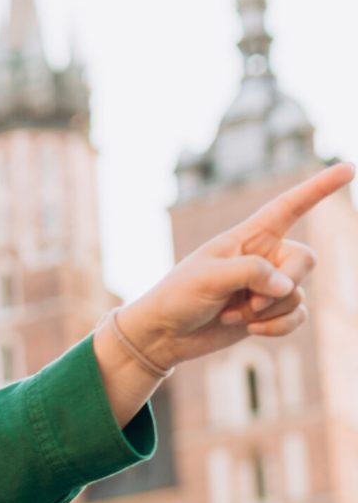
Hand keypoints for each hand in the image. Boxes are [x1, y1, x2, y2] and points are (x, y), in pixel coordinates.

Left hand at [119, 161, 353, 368]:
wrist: (163, 335)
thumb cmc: (178, 297)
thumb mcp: (209, 276)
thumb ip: (252, 273)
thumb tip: (286, 287)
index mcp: (247, 237)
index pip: (289, 207)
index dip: (319, 188)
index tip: (348, 168)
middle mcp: (264, 257)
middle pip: (305, 260)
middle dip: (285, 283)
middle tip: (251, 300)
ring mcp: (267, 286)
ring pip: (298, 294)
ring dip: (267, 310)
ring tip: (231, 313)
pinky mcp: (268, 313)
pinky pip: (296, 317)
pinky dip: (277, 327)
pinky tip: (251, 330)